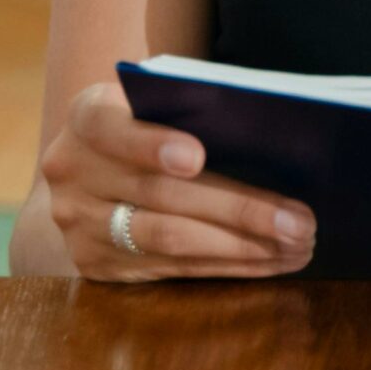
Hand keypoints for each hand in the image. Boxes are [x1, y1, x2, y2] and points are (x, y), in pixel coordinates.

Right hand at [39, 80, 317, 283]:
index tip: (196, 157)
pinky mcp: (97, 265)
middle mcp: (73, 172)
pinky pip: (171, 268)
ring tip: (296, 247)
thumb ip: (188, 108)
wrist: (85, 166)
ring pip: (170, 239)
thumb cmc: (143, 121)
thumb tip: (267, 132)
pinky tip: (267, 261)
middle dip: (238, 210)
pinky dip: (225, 265)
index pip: (114, 128)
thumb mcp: (149, 101)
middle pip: (161, 195)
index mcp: (87, 118)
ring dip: (241, 247)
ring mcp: (81, 225)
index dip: (153, 144)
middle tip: (298, 221)